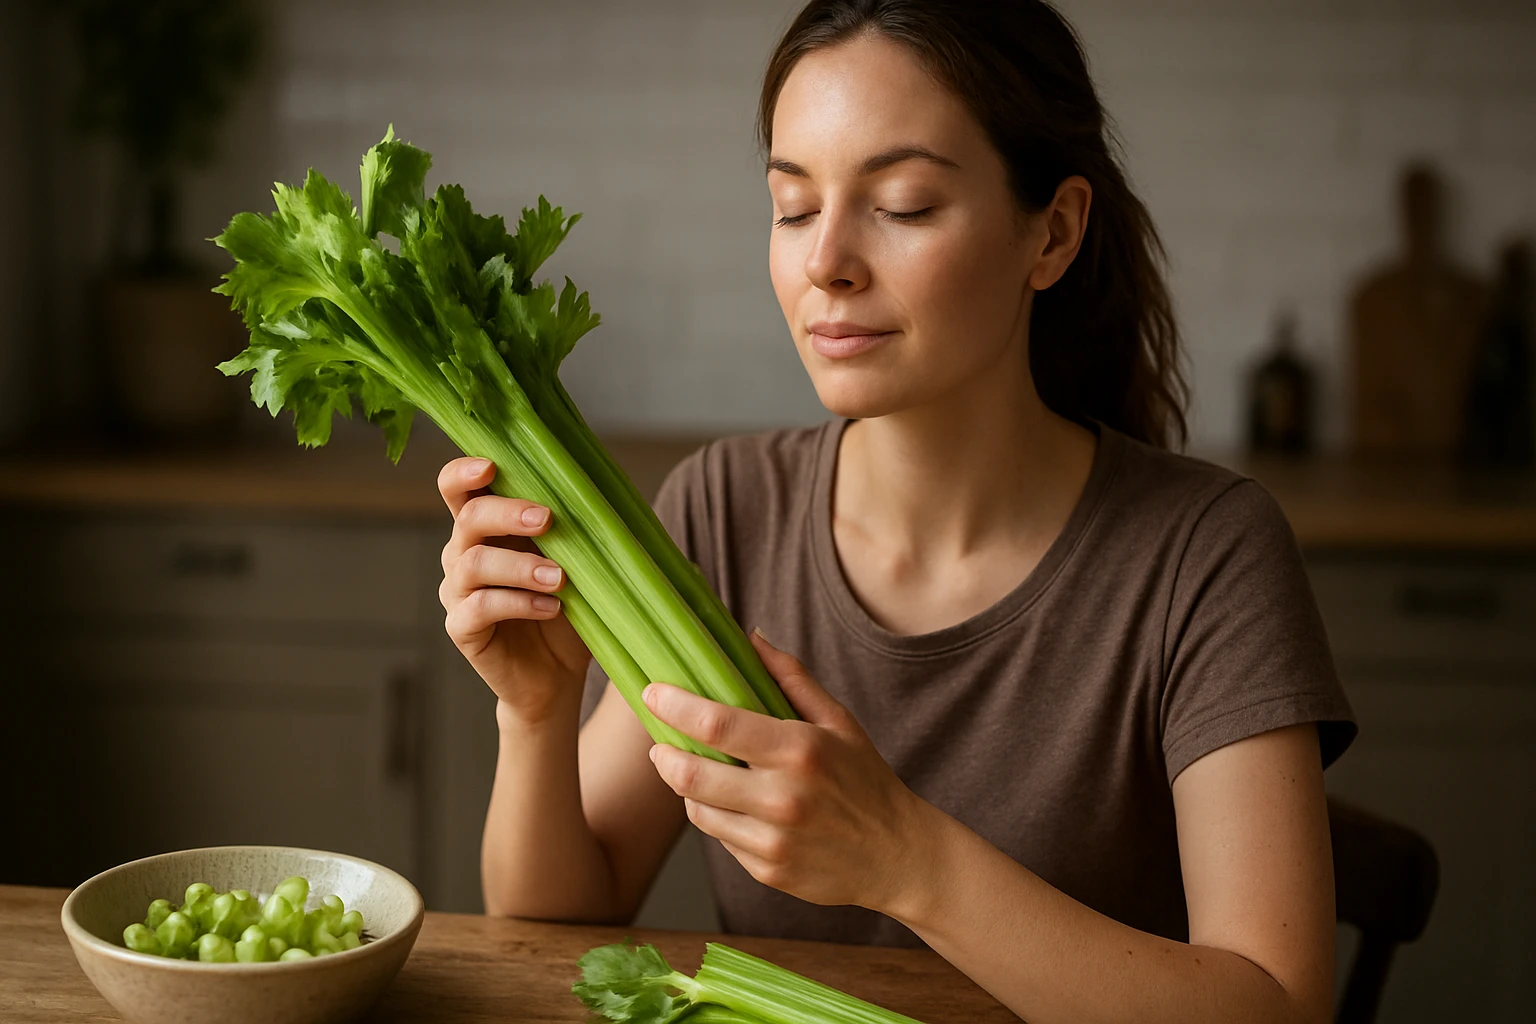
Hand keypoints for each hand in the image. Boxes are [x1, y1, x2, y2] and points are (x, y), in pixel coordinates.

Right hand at [437, 457, 591, 722]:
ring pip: (473, 563)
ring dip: (520, 565)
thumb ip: (573, 525)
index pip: (456, 489)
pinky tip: (552, 608)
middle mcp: (462, 554)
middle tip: (547, 520)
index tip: (492, 466)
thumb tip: (601, 484)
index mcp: (485, 528)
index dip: (464, 472)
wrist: (557, 674)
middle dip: (508, 512)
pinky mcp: (462, 628)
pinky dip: (519, 603)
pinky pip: (481, 607)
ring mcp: (458, 592)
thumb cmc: (566, 606)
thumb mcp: (576, 561)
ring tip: (560, 578)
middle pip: (468, 518)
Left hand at [643, 630, 929, 912]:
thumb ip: (792, 679)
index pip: (717, 724)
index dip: (675, 706)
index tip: (653, 693)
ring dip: (687, 789)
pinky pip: (720, 838)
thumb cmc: (866, 780)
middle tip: (660, 742)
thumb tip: (751, 638)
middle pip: (691, 775)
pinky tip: (734, 806)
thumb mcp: (840, 722)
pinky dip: (717, 818)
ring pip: (697, 810)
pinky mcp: (767, 871)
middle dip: (665, 755)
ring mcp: (773, 839)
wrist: (896, 856)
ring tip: (696, 772)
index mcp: (800, 750)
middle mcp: (783, 797)